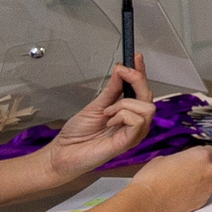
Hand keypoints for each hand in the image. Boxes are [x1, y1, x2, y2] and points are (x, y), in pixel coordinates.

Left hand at [40, 59, 155, 180]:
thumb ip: (111, 90)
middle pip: (149, 95)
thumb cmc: (77, 135)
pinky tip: (110, 121)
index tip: (137, 57)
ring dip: (125, 104)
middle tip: (122, 72)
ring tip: (107, 112)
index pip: (141, 90)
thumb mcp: (95, 105)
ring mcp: (133, 132)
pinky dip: (122, 115)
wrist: (62, 153)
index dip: (141, 72)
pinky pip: (138, 121)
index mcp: (127, 112)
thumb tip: (121, 70)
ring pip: (147, 107)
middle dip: (136, 79)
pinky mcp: (129, 142)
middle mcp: (134, 122)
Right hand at [125, 146, 211, 211]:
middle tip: (185, 172)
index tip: (195, 158)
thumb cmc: (152, 180)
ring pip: (208, 181)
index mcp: (201, 156)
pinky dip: (196, 193)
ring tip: (181, 185)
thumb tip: (182, 161)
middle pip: (211, 166)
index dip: (201, 155)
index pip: (211, 151)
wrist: (148, 202)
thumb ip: (180, 158)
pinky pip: (203, 193)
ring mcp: (208, 187)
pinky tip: (182, 193)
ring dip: (199, 181)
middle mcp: (209, 170)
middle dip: (201, 168)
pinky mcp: (203, 201)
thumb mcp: (164, 158)